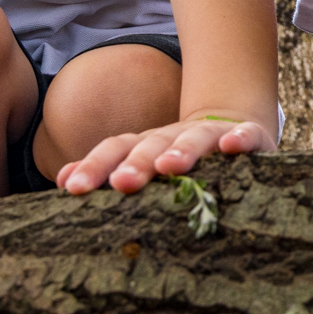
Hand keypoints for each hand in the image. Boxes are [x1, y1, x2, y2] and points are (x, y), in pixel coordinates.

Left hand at [57, 112, 276, 194]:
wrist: (234, 125)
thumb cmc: (183, 157)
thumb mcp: (148, 162)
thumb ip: (108, 169)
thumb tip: (63, 179)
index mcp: (148, 143)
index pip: (117, 149)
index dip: (95, 165)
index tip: (73, 188)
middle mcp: (176, 135)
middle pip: (152, 145)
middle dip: (136, 163)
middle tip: (121, 183)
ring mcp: (213, 134)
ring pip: (195, 138)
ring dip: (181, 150)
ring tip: (169, 166)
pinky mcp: (249, 136)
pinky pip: (245, 135)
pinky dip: (239, 137)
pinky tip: (232, 146)